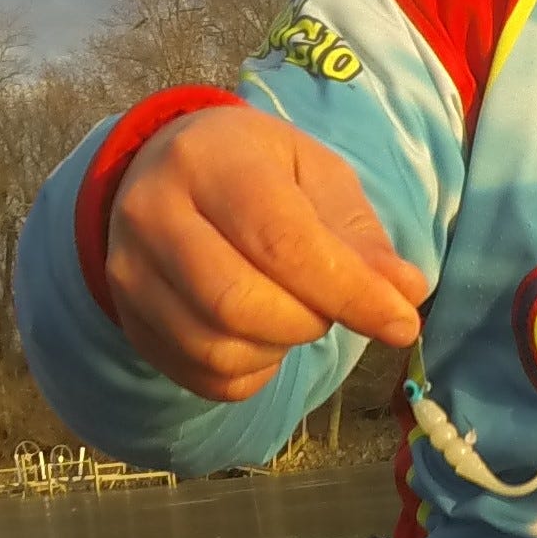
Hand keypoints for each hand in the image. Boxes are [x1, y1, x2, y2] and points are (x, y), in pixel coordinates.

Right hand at [106, 108, 426, 401]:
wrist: (166, 173)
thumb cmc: (255, 170)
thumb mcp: (316, 177)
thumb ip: (360, 237)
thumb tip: (406, 293)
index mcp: (208, 161)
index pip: (281, 242)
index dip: (348, 292)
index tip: (402, 322)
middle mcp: (152, 215)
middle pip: (239, 304)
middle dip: (309, 321)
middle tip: (331, 305)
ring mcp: (130, 273)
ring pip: (217, 349)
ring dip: (280, 349)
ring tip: (295, 313)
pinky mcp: (130, 321)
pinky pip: (203, 377)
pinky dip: (253, 372)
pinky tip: (263, 336)